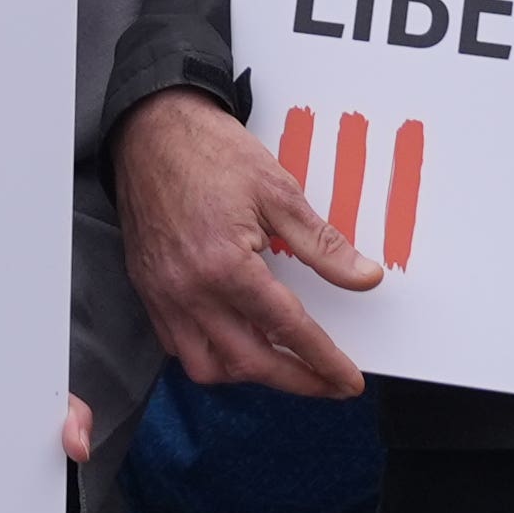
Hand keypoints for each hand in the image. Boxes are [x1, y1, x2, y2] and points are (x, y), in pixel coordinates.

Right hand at [113, 89, 376, 395]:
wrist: (151, 129)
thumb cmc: (212, 152)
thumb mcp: (279, 192)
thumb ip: (323, 245)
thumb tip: (365, 277)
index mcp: (225, 264)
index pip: (286, 329)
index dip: (323, 360)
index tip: (348, 381)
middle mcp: (189, 289)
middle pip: (248, 362)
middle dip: (295, 381)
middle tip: (328, 384)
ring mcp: (163, 293)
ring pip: (205, 366)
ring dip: (247, 374)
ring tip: (282, 364)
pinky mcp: (148, 289)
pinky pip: (176, 346)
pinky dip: (210, 355)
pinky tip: (235, 340)